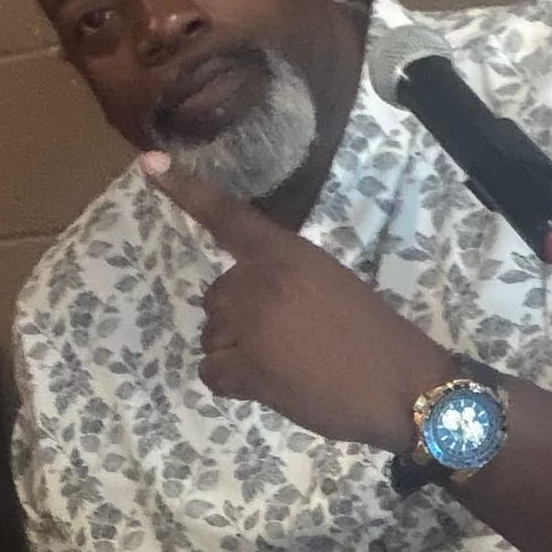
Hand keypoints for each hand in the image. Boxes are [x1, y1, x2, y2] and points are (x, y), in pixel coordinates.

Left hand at [144, 152, 446, 449]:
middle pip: (217, 298)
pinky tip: (272, 386)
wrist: (403, 386)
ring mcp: (251, 324)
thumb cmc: (373, 335)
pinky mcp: (248, 368)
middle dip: (240, 321)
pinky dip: (235, 385)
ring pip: (213, 338)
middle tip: (288, 342)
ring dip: (239, 355)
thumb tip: (243, 300)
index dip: (186, 191)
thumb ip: (282, 278)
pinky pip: (212, 373)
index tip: (148, 164)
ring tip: (288, 366)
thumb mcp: (328, 283)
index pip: (228, 216)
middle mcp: (261, 280)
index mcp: (286, 252)